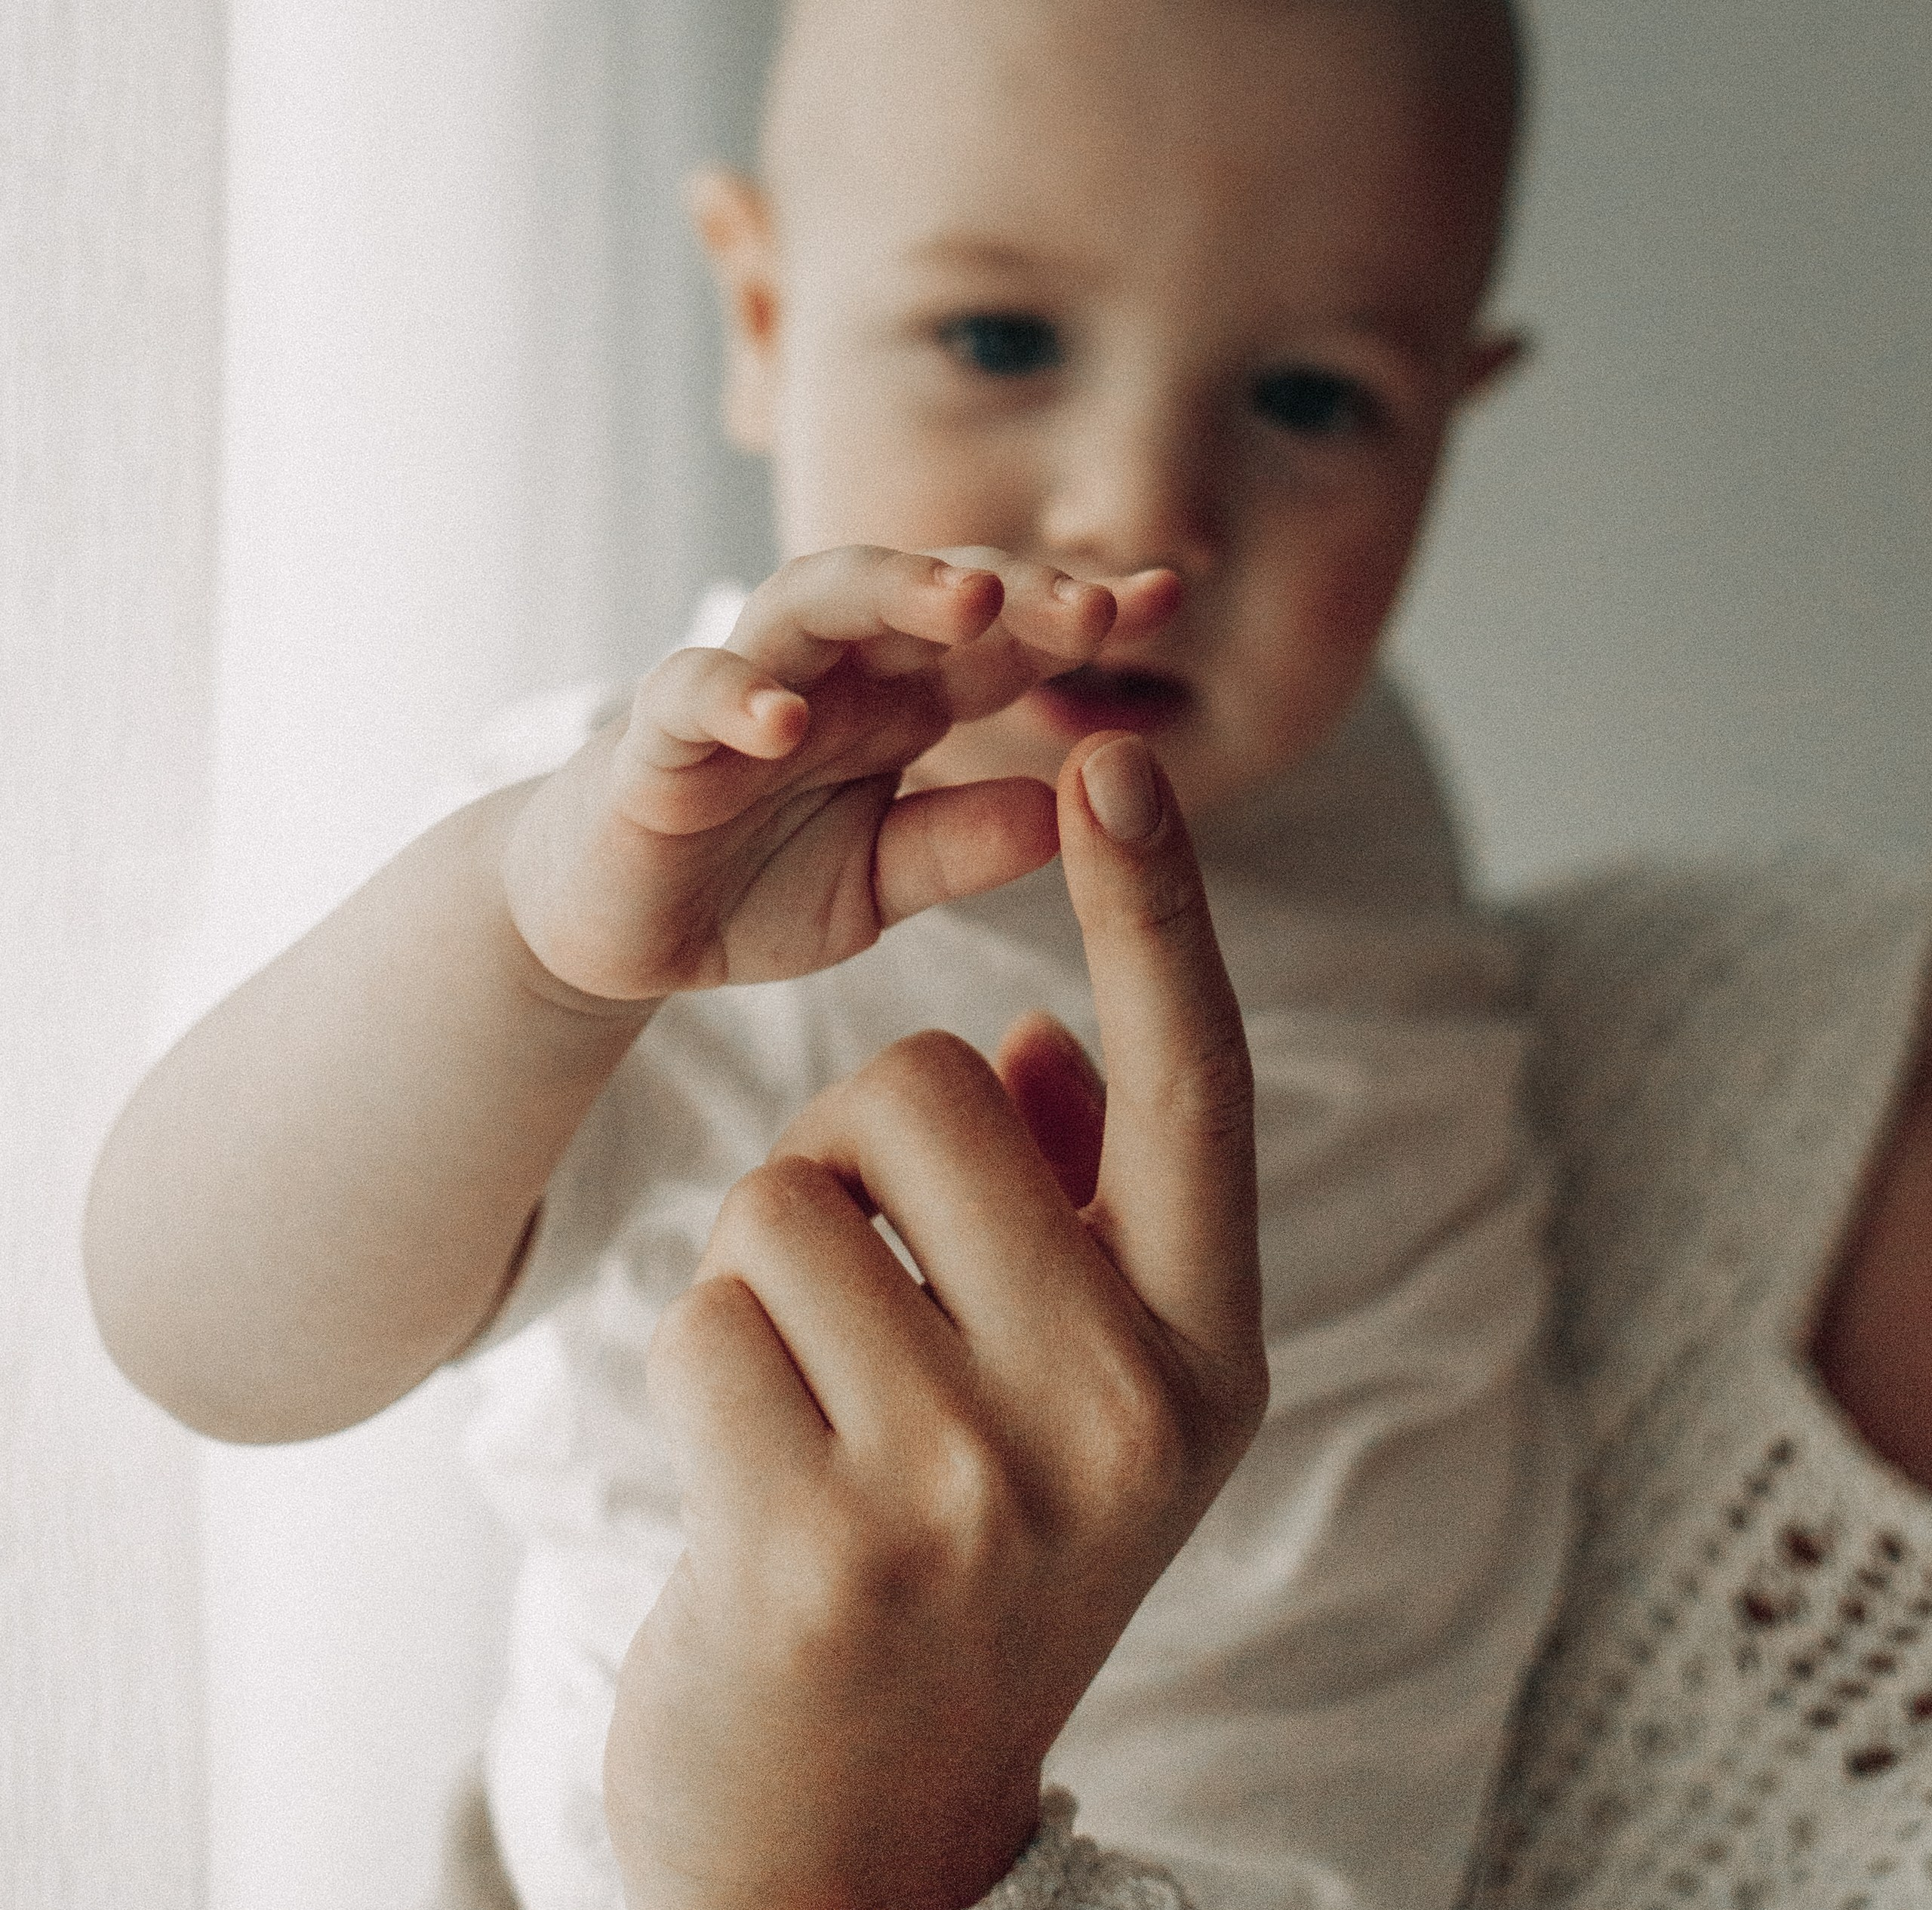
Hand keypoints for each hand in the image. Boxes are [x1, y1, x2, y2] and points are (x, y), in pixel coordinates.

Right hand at [502, 546, 1179, 1002]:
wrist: (615, 925)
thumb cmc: (751, 887)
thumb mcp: (878, 885)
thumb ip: (960, 849)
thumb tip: (1068, 812)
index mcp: (898, 704)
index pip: (1000, 639)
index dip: (1076, 614)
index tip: (1168, 595)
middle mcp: (831, 676)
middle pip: (924, 594)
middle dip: (1013, 588)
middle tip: (1097, 604)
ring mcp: (743, 694)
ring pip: (813, 599)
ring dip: (889, 590)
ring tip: (966, 604)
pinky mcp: (654, 740)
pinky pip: (690, 693)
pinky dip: (734, 694)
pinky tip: (786, 719)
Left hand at [606, 732, 1266, 1909]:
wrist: (863, 1834)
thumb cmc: (965, 1559)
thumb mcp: (1070, 1392)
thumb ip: (1074, 1206)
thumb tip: (1029, 1033)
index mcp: (1203, 1350)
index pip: (1196, 1079)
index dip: (1157, 905)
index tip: (1117, 757)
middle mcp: (1123, 1407)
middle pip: (924, 1084)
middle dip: (851, 1142)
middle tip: (857, 1271)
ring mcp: (980, 1483)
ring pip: (793, 1187)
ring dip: (770, 1263)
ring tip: (810, 1392)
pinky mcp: (826, 1544)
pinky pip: (708, 1311)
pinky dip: (704, 1362)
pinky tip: (751, 1477)